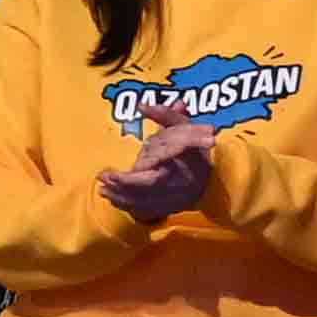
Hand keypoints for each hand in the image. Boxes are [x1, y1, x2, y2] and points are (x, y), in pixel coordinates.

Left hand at [98, 106, 218, 219]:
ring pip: (148, 201)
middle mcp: (183, 182)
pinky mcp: (171, 209)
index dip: (145, 164)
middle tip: (103, 176)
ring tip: (102, 189)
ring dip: (121, 196)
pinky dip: (128, 207)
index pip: (165, 163)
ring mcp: (177, 198)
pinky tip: (111, 199)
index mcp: (188, 161)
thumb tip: (142, 105)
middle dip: (125, 183)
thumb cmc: (195, 149)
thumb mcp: (184, 127)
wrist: (214, 178)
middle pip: (152, 185)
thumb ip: (165, 115)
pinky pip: (147, 211)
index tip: (124, 165)